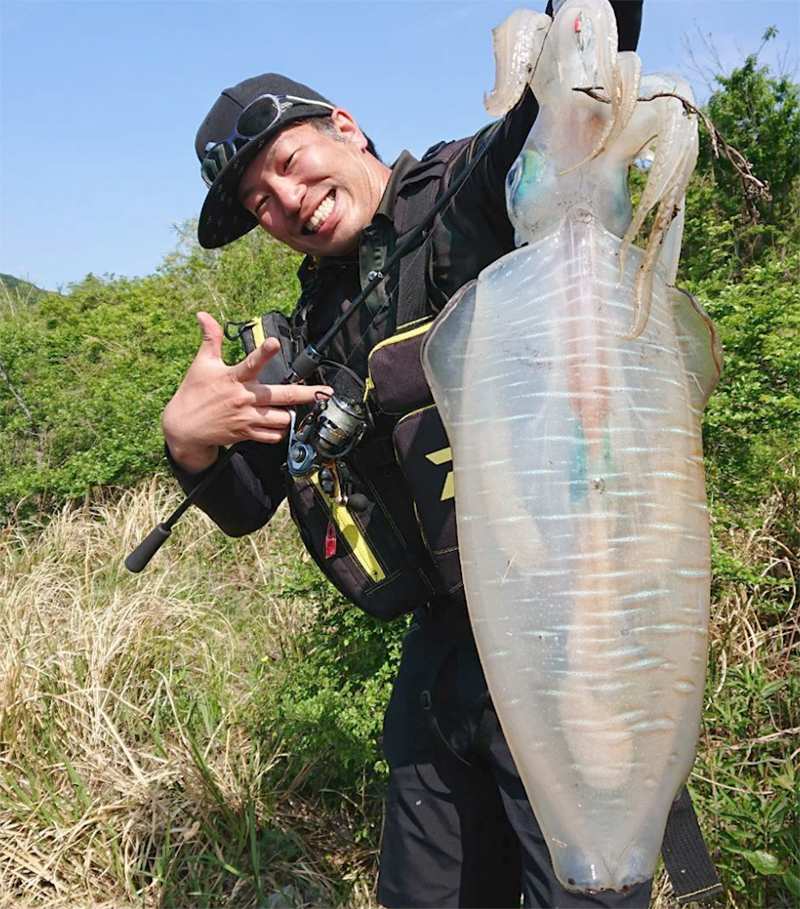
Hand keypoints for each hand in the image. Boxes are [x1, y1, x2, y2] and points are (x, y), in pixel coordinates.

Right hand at [163, 312, 331, 471]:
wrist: (184, 428)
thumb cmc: (194, 393)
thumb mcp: (202, 364)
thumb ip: (210, 339)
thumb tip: (203, 315)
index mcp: (233, 379)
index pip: (250, 363)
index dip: (263, 352)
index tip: (274, 342)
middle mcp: (244, 399)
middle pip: (282, 396)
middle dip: (306, 394)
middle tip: (325, 392)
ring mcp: (247, 418)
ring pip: (281, 419)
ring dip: (291, 413)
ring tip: (293, 407)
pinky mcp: (247, 433)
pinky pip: (273, 436)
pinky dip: (281, 431)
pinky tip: (281, 423)